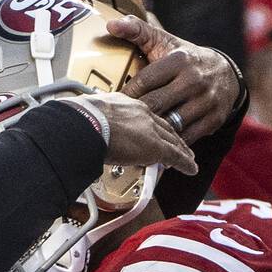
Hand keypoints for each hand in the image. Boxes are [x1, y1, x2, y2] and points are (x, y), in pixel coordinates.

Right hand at [79, 90, 197, 174]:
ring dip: (181, 149)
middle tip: (179, 144)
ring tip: (188, 157)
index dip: (152, 125)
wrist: (86, 123)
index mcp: (126, 103)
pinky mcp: (155, 146)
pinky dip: (185, 163)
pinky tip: (191, 168)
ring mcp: (150, 129)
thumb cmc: (80, 119)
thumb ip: (94, 122)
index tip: (154, 131)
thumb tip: (86, 130)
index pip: (145, 115)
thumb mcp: (89, 115)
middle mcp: (142, 113)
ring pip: (172, 140)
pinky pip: (175, 156)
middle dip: (172, 136)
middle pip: (163, 126)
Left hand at [107, 14, 242, 143]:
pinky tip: (155, 143)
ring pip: (170, 124)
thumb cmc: (185, 59)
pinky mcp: (213, 120)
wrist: (225, 74)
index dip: (127, 94)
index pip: (145, 81)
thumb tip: (111, 24)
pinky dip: (170, 142)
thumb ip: (137, 31)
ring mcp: (206, 101)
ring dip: (152, 131)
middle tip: (119, 122)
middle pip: (156, 104)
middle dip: (136, 115)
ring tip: (134, 135)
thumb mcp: (164, 42)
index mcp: (180, 60)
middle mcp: (195, 80)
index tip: (114, 102)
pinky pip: (185, 137)